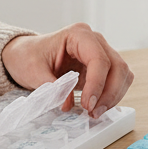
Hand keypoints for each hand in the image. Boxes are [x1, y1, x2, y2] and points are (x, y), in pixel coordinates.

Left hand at [0, 23, 133, 118]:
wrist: (25, 55)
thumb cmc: (28, 57)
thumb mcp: (34, 71)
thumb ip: (52, 87)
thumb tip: (68, 104)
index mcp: (78, 34)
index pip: (99, 59)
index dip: (97, 84)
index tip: (89, 105)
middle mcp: (94, 40)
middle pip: (117, 66)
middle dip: (109, 93)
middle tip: (93, 113)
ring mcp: (101, 51)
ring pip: (122, 74)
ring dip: (113, 96)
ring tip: (95, 113)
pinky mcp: (102, 66)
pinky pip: (118, 80)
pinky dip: (113, 95)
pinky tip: (98, 106)